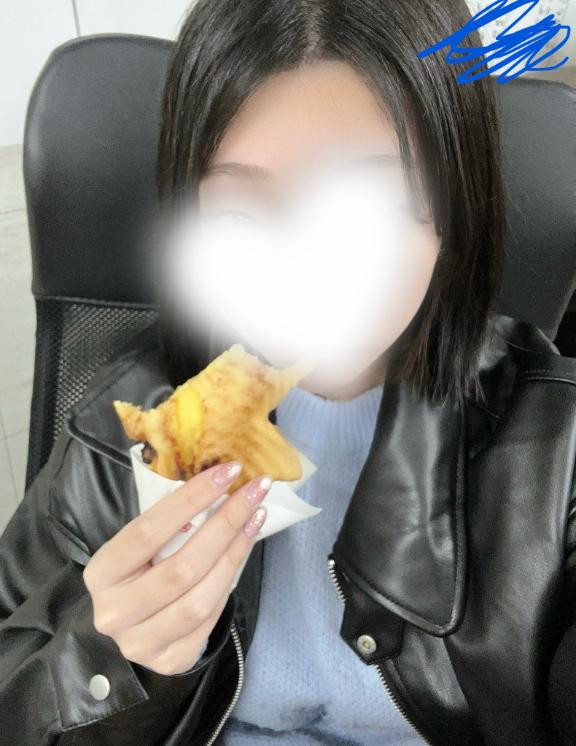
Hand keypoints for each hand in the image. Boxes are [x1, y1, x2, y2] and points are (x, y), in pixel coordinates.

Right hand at [83, 461, 269, 674]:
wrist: (131, 628)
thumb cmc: (139, 573)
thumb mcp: (140, 548)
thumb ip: (168, 523)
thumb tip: (219, 481)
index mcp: (102, 572)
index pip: (149, 530)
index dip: (192, 498)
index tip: (228, 472)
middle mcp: (114, 612)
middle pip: (182, 567)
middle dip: (226, 524)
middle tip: (255, 492)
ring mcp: (140, 643)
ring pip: (201, 598)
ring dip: (235, 554)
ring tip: (256, 519)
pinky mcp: (169, 661)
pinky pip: (210, 619)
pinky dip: (229, 582)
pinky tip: (241, 553)